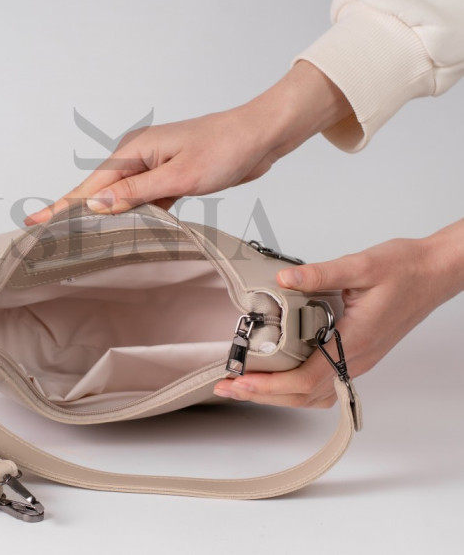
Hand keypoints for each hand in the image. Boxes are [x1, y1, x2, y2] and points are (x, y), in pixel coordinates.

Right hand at [24, 61, 350, 223]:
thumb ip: (136, 192)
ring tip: (78, 236)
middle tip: (47, 233)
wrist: (260, 136)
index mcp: (134, 150)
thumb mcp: (180, 175)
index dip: (62, 205)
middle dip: (75, 211)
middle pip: (99, 190)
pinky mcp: (169, 175)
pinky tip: (125, 229)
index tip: (35, 219)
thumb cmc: (225, 147)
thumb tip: (95, 202)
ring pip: (121, 197)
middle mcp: (139, 156)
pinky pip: (143, 198)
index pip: (90, 184)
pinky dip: (134, 214)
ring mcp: (154, 166)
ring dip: (105, 215)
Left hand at [213, 221, 463, 407]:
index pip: (306, 379)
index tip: (239, 382)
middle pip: (304, 394)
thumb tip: (283, 279)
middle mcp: (357, 358)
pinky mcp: (358, 353)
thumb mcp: (361, 265)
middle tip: (227, 387)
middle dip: (262, 394)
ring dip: (277, 394)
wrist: (433, 272)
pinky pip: (324, 383)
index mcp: (355, 341)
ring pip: (314, 394)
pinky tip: (279, 377)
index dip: (269, 385)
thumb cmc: (404, 269)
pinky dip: (297, 387)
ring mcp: (358, 359)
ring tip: (245, 385)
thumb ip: (320, 273)